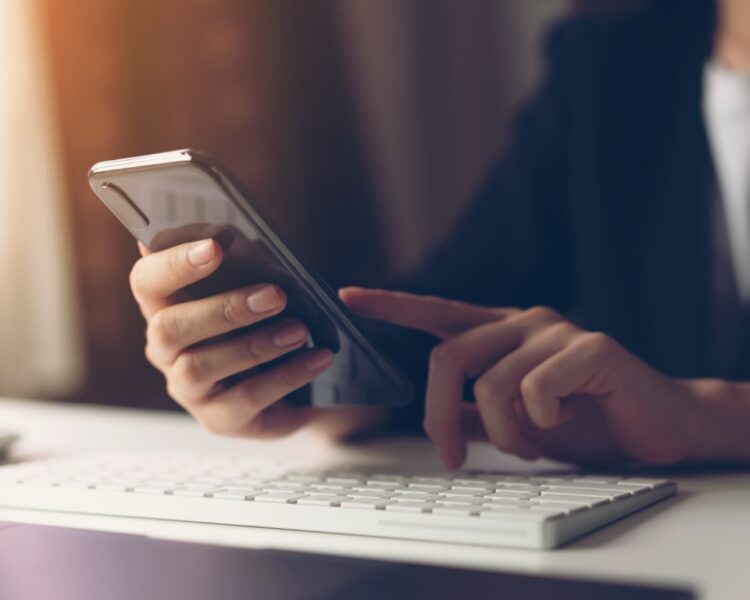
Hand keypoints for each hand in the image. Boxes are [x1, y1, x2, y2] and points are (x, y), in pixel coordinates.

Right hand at [130, 239, 376, 438]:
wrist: (301, 379)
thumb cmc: (268, 318)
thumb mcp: (259, 282)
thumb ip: (243, 260)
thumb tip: (228, 235)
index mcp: (165, 306)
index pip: (147, 281)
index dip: (174, 263)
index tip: (215, 246)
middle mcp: (165, 349)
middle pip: (169, 328)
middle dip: (223, 309)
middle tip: (275, 295)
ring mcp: (188, 388)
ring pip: (201, 366)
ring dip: (255, 344)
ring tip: (300, 329)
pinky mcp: (218, 419)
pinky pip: (246, 398)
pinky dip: (286, 375)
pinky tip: (317, 357)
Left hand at [341, 287, 709, 466]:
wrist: (655, 426)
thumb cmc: (583, 419)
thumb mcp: (516, 419)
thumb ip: (477, 410)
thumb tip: (439, 415)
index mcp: (501, 332)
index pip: (437, 312)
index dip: (392, 305)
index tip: (348, 297)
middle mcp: (523, 321)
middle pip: (449, 358)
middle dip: (439, 415)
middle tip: (453, 454)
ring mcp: (556, 330)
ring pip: (491, 382)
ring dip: (505, 432)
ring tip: (532, 443)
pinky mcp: (590, 346)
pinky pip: (537, 388)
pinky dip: (544, 422)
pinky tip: (569, 420)